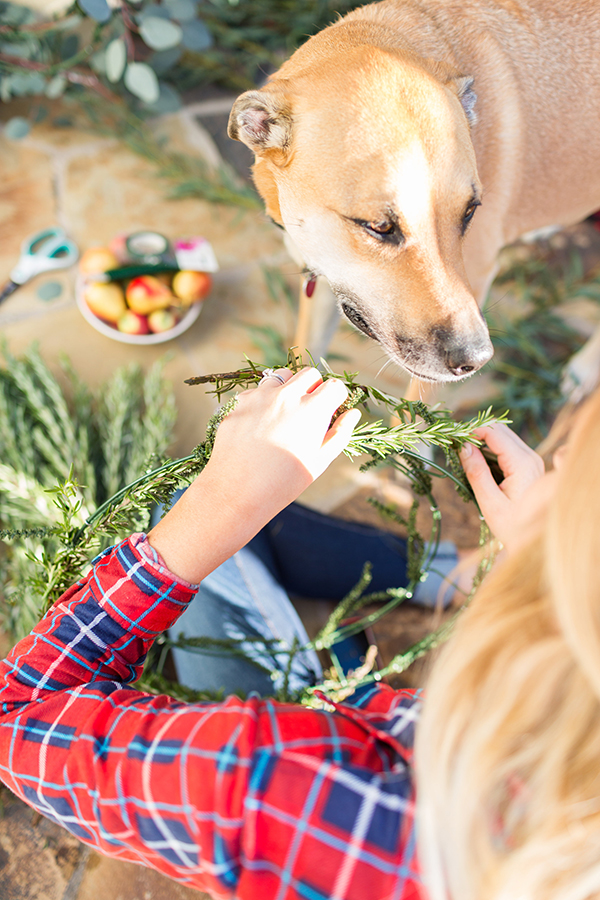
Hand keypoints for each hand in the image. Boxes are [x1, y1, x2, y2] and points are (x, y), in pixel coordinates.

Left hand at [148, 368, 360, 582]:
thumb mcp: (320, 461)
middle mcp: (287, 395)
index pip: (334, 386)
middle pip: (309, 374)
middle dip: (314, 386)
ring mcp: (261, 396)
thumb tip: (352, 414)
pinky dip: (263, 401)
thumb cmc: (284, 482)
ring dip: (288, 388)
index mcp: (312, 409)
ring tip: (285, 413)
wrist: (237, 491)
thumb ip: (340, 433)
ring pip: (281, 376)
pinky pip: (257, 391)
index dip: (336, 398)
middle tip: (310, 409)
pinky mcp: (240, 402)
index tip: (332, 410)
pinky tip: (261, 424)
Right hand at [459, 423, 545, 548]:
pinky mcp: (529, 465)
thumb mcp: (489, 502)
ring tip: (463, 452)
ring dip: (482, 439)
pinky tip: (477, 460)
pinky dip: (490, 447)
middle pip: (500, 429)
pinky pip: (507, 446)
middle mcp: (530, 457)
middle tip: (455, 445)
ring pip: (504, 435)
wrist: (535, 540)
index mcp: (522, 464)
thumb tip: (463, 447)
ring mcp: (532, 459)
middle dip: (476, 432)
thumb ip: (476, 472)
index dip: (471, 431)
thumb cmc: (512, 526)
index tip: (453, 440)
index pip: (494, 432)